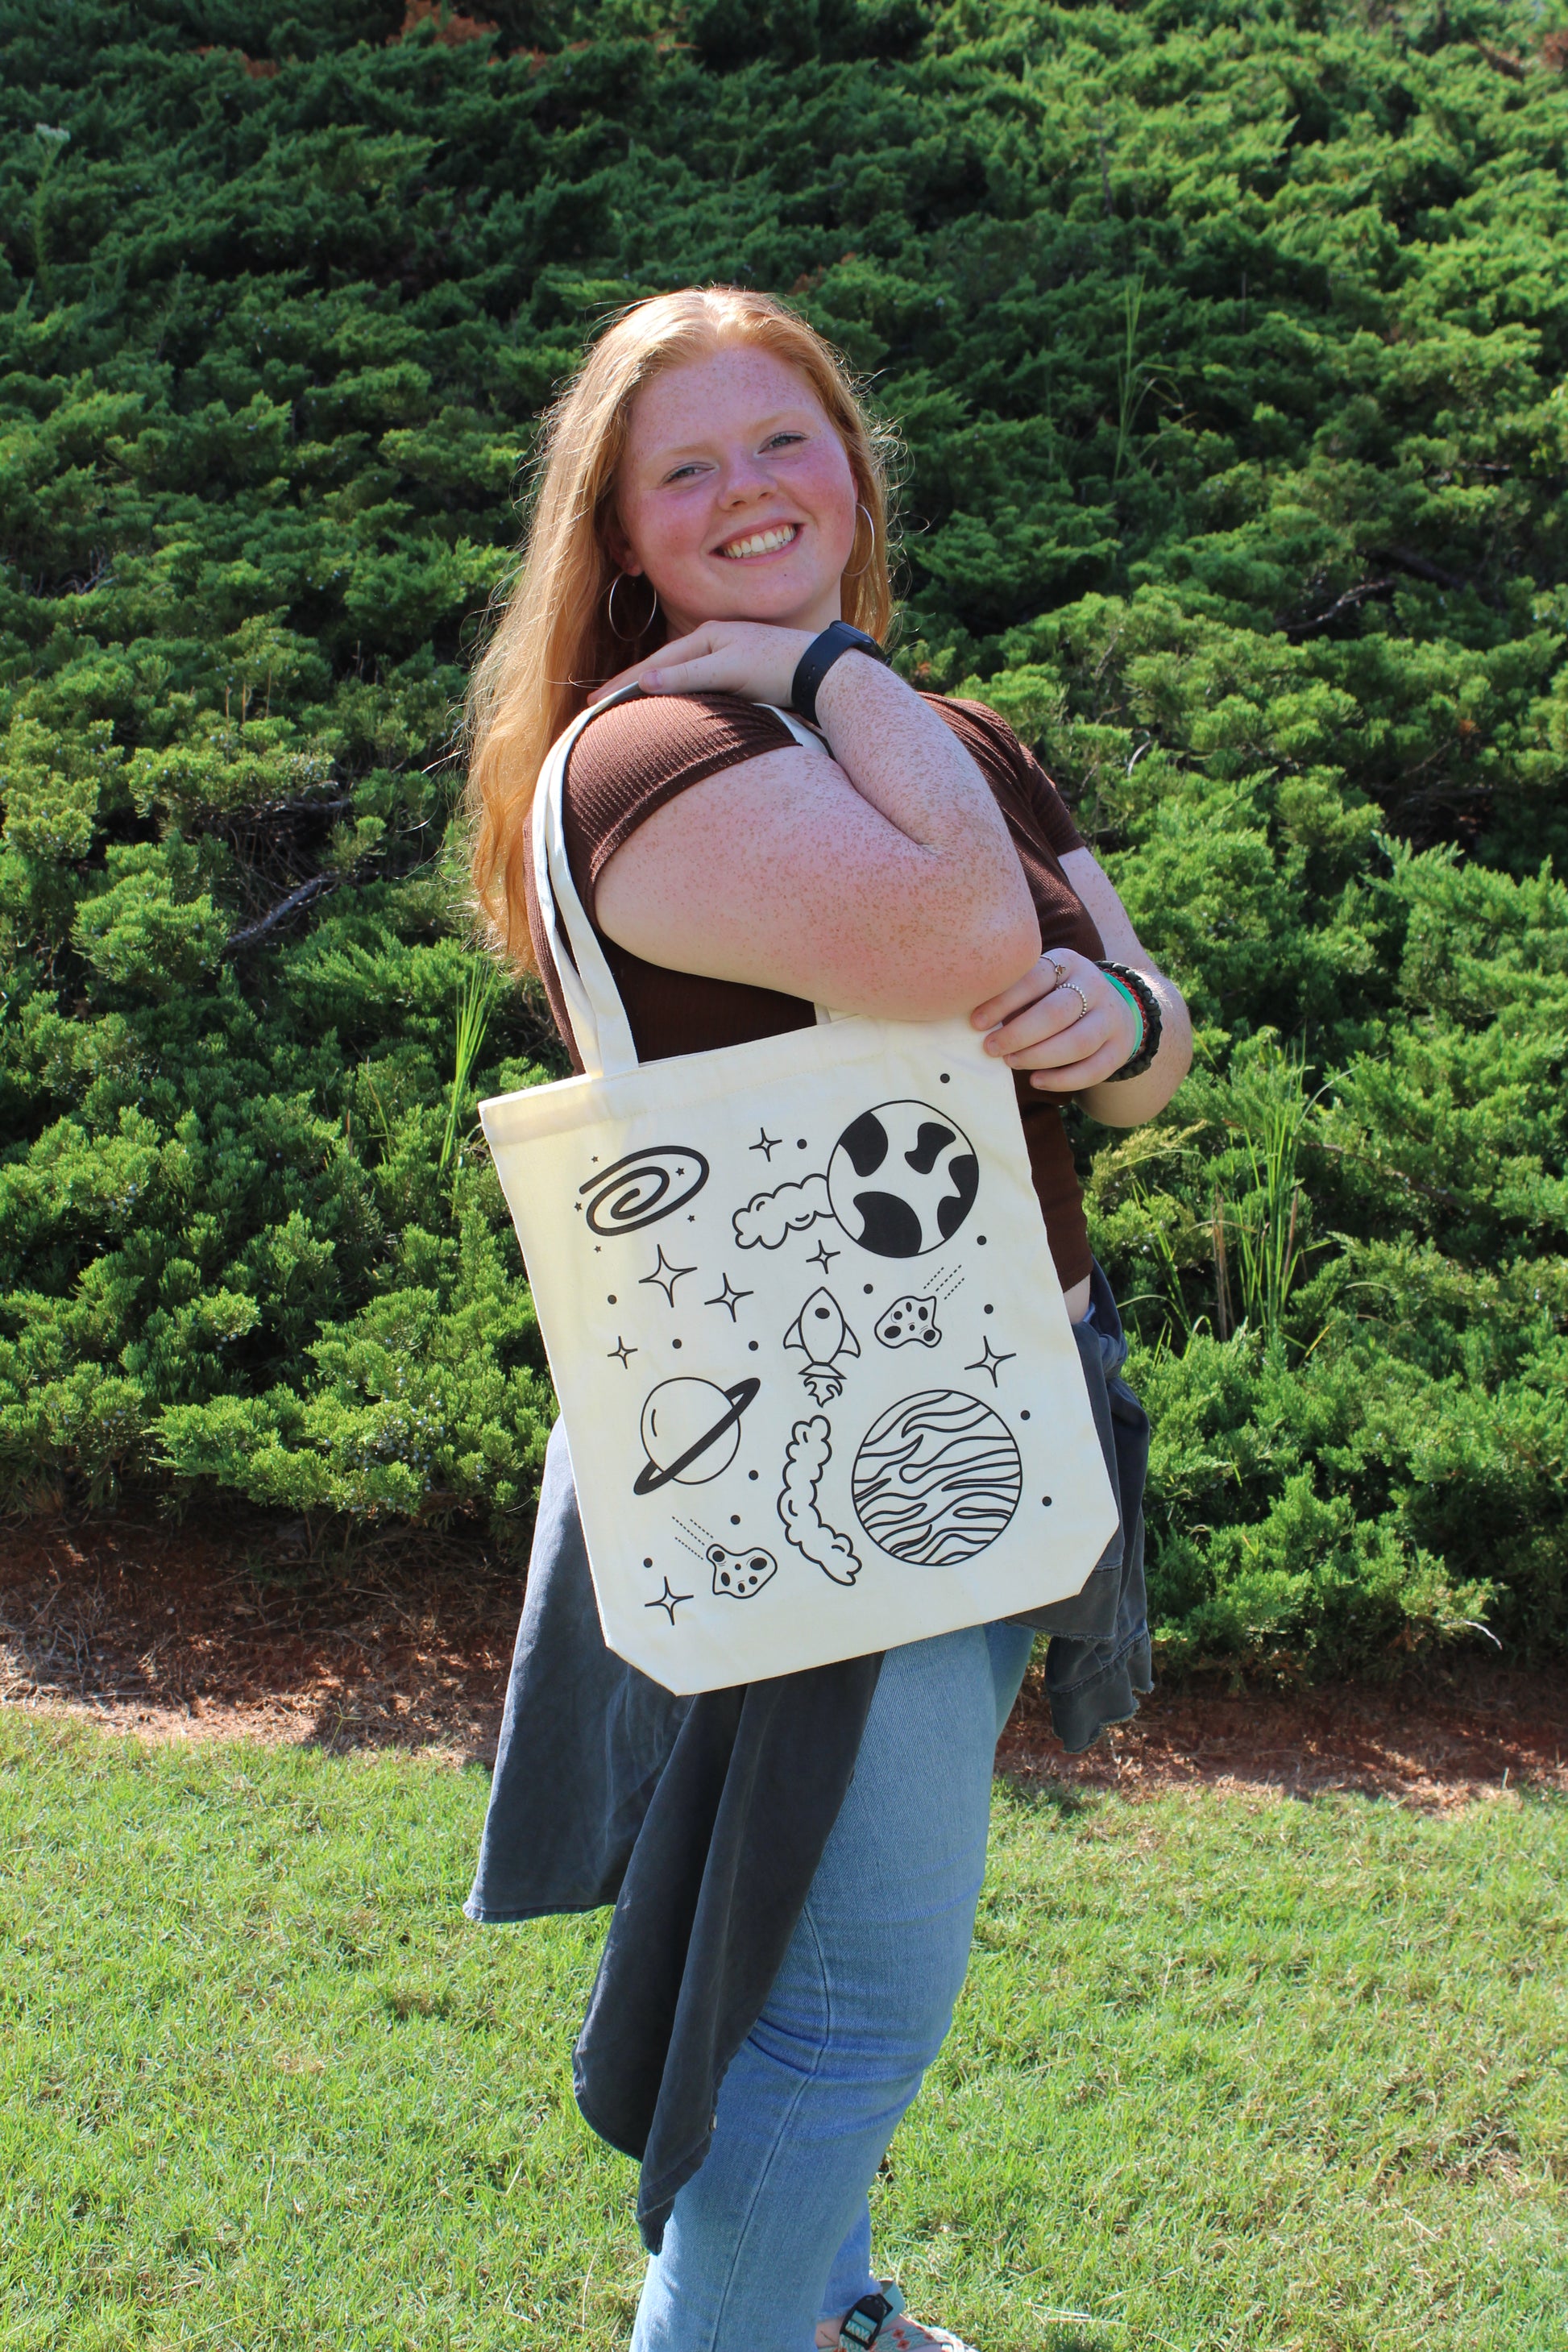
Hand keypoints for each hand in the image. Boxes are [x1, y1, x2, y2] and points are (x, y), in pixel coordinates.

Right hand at [588, 619, 815, 709]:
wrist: (820, 673)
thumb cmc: (776, 669)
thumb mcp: (728, 671)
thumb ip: (687, 676)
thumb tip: (645, 681)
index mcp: (706, 636)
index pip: (655, 663)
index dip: (624, 683)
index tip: (595, 703)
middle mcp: (712, 644)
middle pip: (662, 668)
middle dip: (630, 686)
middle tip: (596, 708)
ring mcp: (724, 660)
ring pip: (678, 678)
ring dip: (651, 693)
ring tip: (624, 710)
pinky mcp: (738, 678)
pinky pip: (695, 688)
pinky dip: (675, 698)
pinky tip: (669, 711)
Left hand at [971, 948, 1141, 1090]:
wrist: (1112, 1009)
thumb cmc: (1057, 997)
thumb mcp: (1040, 984)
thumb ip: (1015, 994)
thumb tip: (977, 1020)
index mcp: (1069, 963)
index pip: (1036, 978)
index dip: (1004, 1001)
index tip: (976, 1022)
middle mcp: (1094, 986)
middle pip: (1057, 1012)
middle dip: (1019, 1034)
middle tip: (991, 1048)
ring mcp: (1110, 1018)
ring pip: (1078, 1042)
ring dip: (1039, 1056)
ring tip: (1010, 1062)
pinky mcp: (1118, 1048)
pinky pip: (1094, 1069)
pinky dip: (1062, 1079)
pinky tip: (1036, 1080)